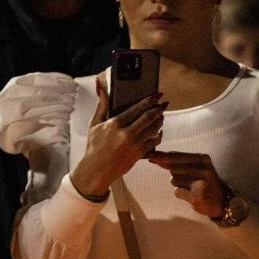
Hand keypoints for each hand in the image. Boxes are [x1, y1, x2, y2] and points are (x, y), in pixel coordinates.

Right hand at [70, 78, 164, 197]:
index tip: (157, 95)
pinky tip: (159, 131)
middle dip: (159, 108)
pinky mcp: (140, 153)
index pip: (137, 108)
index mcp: (115, 124)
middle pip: (149, 117)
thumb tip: (101, 88)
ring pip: (155, 128)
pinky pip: (155, 141)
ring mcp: (135, 144)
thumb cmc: (94, 146)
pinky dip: (159, 134)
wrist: (97, 169)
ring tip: (161, 115)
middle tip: (164, 103)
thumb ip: (101, 106)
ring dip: (160, 120)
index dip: (149, 100)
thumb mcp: (94, 124)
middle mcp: (126, 133)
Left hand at [147, 151, 227, 217]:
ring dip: (179, 184)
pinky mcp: (196, 196)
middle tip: (185, 176)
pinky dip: (182, 194)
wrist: (221, 200)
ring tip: (193, 186)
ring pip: (174, 180)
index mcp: (202, 158)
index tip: (150, 156)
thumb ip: (177, 162)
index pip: (177, 156)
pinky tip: (193, 194)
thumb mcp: (195, 167)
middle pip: (173, 168)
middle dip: (174, 173)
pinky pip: (177, 192)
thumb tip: (155, 158)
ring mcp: (200, 182)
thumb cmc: (203, 181)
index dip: (162, 156)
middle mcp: (203, 168)